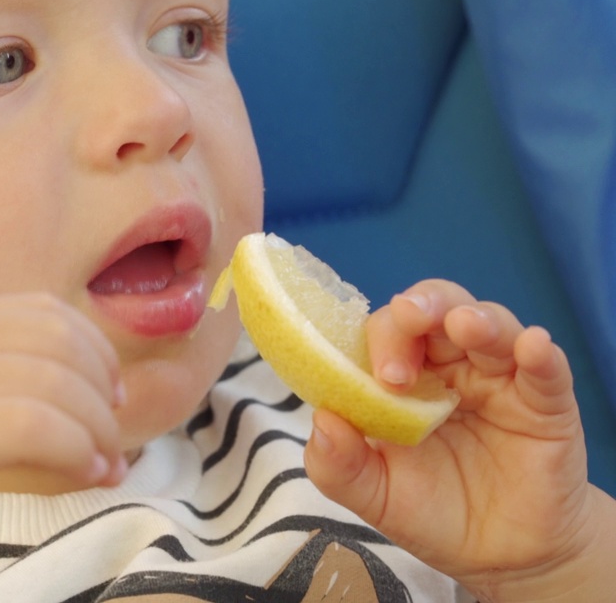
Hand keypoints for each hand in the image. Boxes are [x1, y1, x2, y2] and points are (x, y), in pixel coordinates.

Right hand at [0, 293, 125, 600]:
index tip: (104, 395)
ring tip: (103, 466)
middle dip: (101, 388)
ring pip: (59, 382)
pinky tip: (85, 476)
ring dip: (97, 428)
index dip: (89, 348)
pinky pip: (42, 426)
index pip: (40, 309)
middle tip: (110, 436)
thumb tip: (67, 392)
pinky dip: (79, 451)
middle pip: (59, 339)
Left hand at [302, 279, 605, 600]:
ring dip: (477, 318)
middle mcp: (450, 366)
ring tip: (465, 324)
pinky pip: (546, 368)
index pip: (385, 333)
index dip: (378, 340)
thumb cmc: (431, 512)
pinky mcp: (546, 403)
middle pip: (435, 309)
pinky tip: (532, 346)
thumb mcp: (374, 495)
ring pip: (491, 324)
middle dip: (420, 310)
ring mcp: (500, 379)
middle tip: (409, 323)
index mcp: (401, 376)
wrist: (498, 557)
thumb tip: (321, 421)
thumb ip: (338, 465)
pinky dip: (540, 352)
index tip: (380, 375)